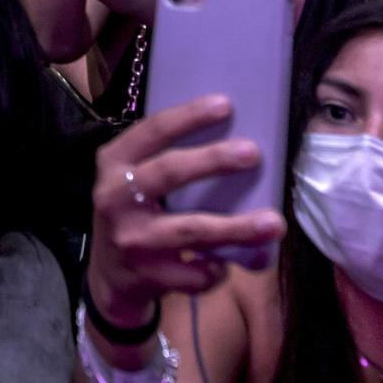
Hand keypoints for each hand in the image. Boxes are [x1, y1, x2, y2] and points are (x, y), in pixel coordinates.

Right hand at [85, 96, 285, 326]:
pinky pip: (196, 273)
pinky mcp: (147, 276)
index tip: (225, 105)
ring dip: (237, 228)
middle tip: (253, 153)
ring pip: (192, 230)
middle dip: (214, 161)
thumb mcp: (129, 178)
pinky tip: (226, 265)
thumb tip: (230, 135)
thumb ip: (160, 158)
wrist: (108, 277)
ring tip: (274, 223)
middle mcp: (116, 198)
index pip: (151, 131)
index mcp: (114, 163)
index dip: (188, 117)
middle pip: (170, 172)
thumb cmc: (132, 212)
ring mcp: (131, 240)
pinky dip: (217, 269)